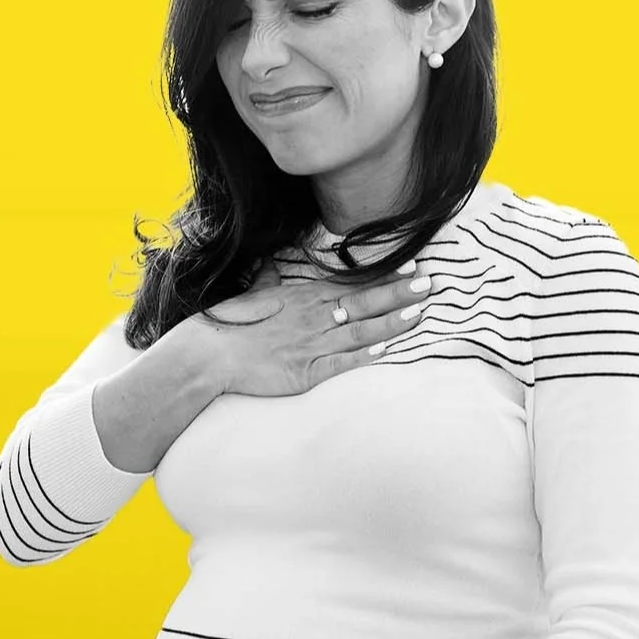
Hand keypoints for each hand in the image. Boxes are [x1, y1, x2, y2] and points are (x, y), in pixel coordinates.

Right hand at [188, 261, 439, 398]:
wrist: (208, 355)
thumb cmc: (227, 324)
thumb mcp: (250, 295)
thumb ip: (266, 280)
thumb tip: (268, 265)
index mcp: (302, 296)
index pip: (351, 283)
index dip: (383, 275)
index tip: (410, 265)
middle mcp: (312, 317)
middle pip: (364, 303)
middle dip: (399, 293)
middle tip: (429, 283)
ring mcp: (310, 345)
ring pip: (359, 331)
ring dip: (392, 322)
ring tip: (419, 313)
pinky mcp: (305, 373)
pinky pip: (341, 363)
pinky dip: (364, 356)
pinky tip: (386, 349)